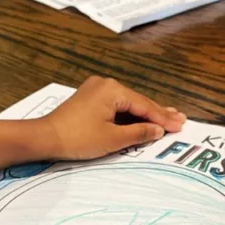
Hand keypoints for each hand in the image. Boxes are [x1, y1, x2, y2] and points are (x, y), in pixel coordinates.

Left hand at [41, 76, 185, 160]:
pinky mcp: (89, 99)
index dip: (163, 118)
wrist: (45, 138)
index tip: (179, 126)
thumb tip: (157, 129)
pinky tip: (141, 119)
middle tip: (179, 120)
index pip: (145, 106)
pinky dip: (129, 114)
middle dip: (158, 113)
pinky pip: (116, 106)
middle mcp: (105, 85)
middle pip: (138, 102)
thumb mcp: (112, 139)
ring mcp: (96, 90)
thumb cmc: (76, 138)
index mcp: (113, 90)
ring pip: (128, 104)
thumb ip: (138, 133)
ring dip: (145, 114)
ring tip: (166, 119)